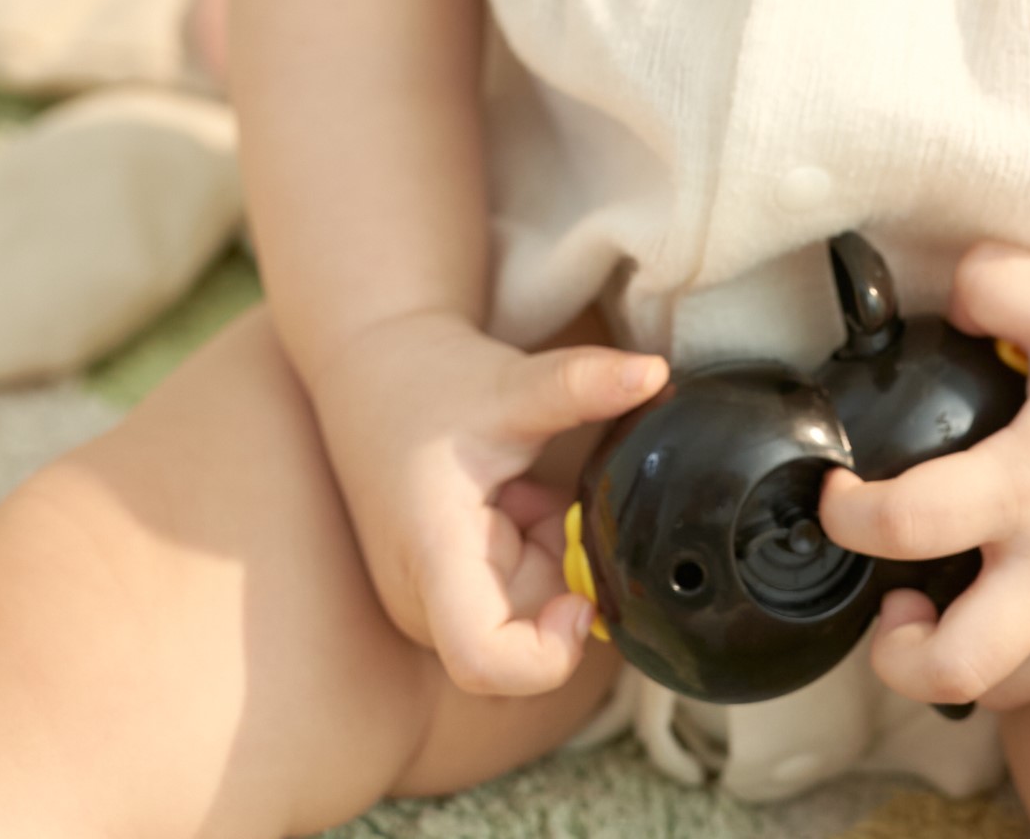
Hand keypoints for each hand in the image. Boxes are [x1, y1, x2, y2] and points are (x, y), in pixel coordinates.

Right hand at [308, 307, 665, 698]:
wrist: (375, 377)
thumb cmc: (428, 386)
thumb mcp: (507, 384)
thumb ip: (580, 384)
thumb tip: (655, 371)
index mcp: (432, 557)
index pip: (485, 660)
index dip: (549, 651)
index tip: (582, 596)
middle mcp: (428, 598)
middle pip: (526, 634)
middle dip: (566, 575)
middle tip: (556, 501)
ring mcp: (439, 600)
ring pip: (533, 608)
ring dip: (553, 553)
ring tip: (525, 489)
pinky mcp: (453, 589)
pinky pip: (523, 588)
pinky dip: (539, 544)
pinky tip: (515, 497)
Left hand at [818, 246, 1029, 712]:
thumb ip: (986, 282)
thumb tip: (941, 303)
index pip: (909, 524)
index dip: (850, 517)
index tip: (839, 496)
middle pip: (955, 666)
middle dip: (896, 657)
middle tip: (890, 605)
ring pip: (1003, 689)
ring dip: (952, 662)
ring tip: (939, 610)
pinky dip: (1013, 651)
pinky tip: (1005, 597)